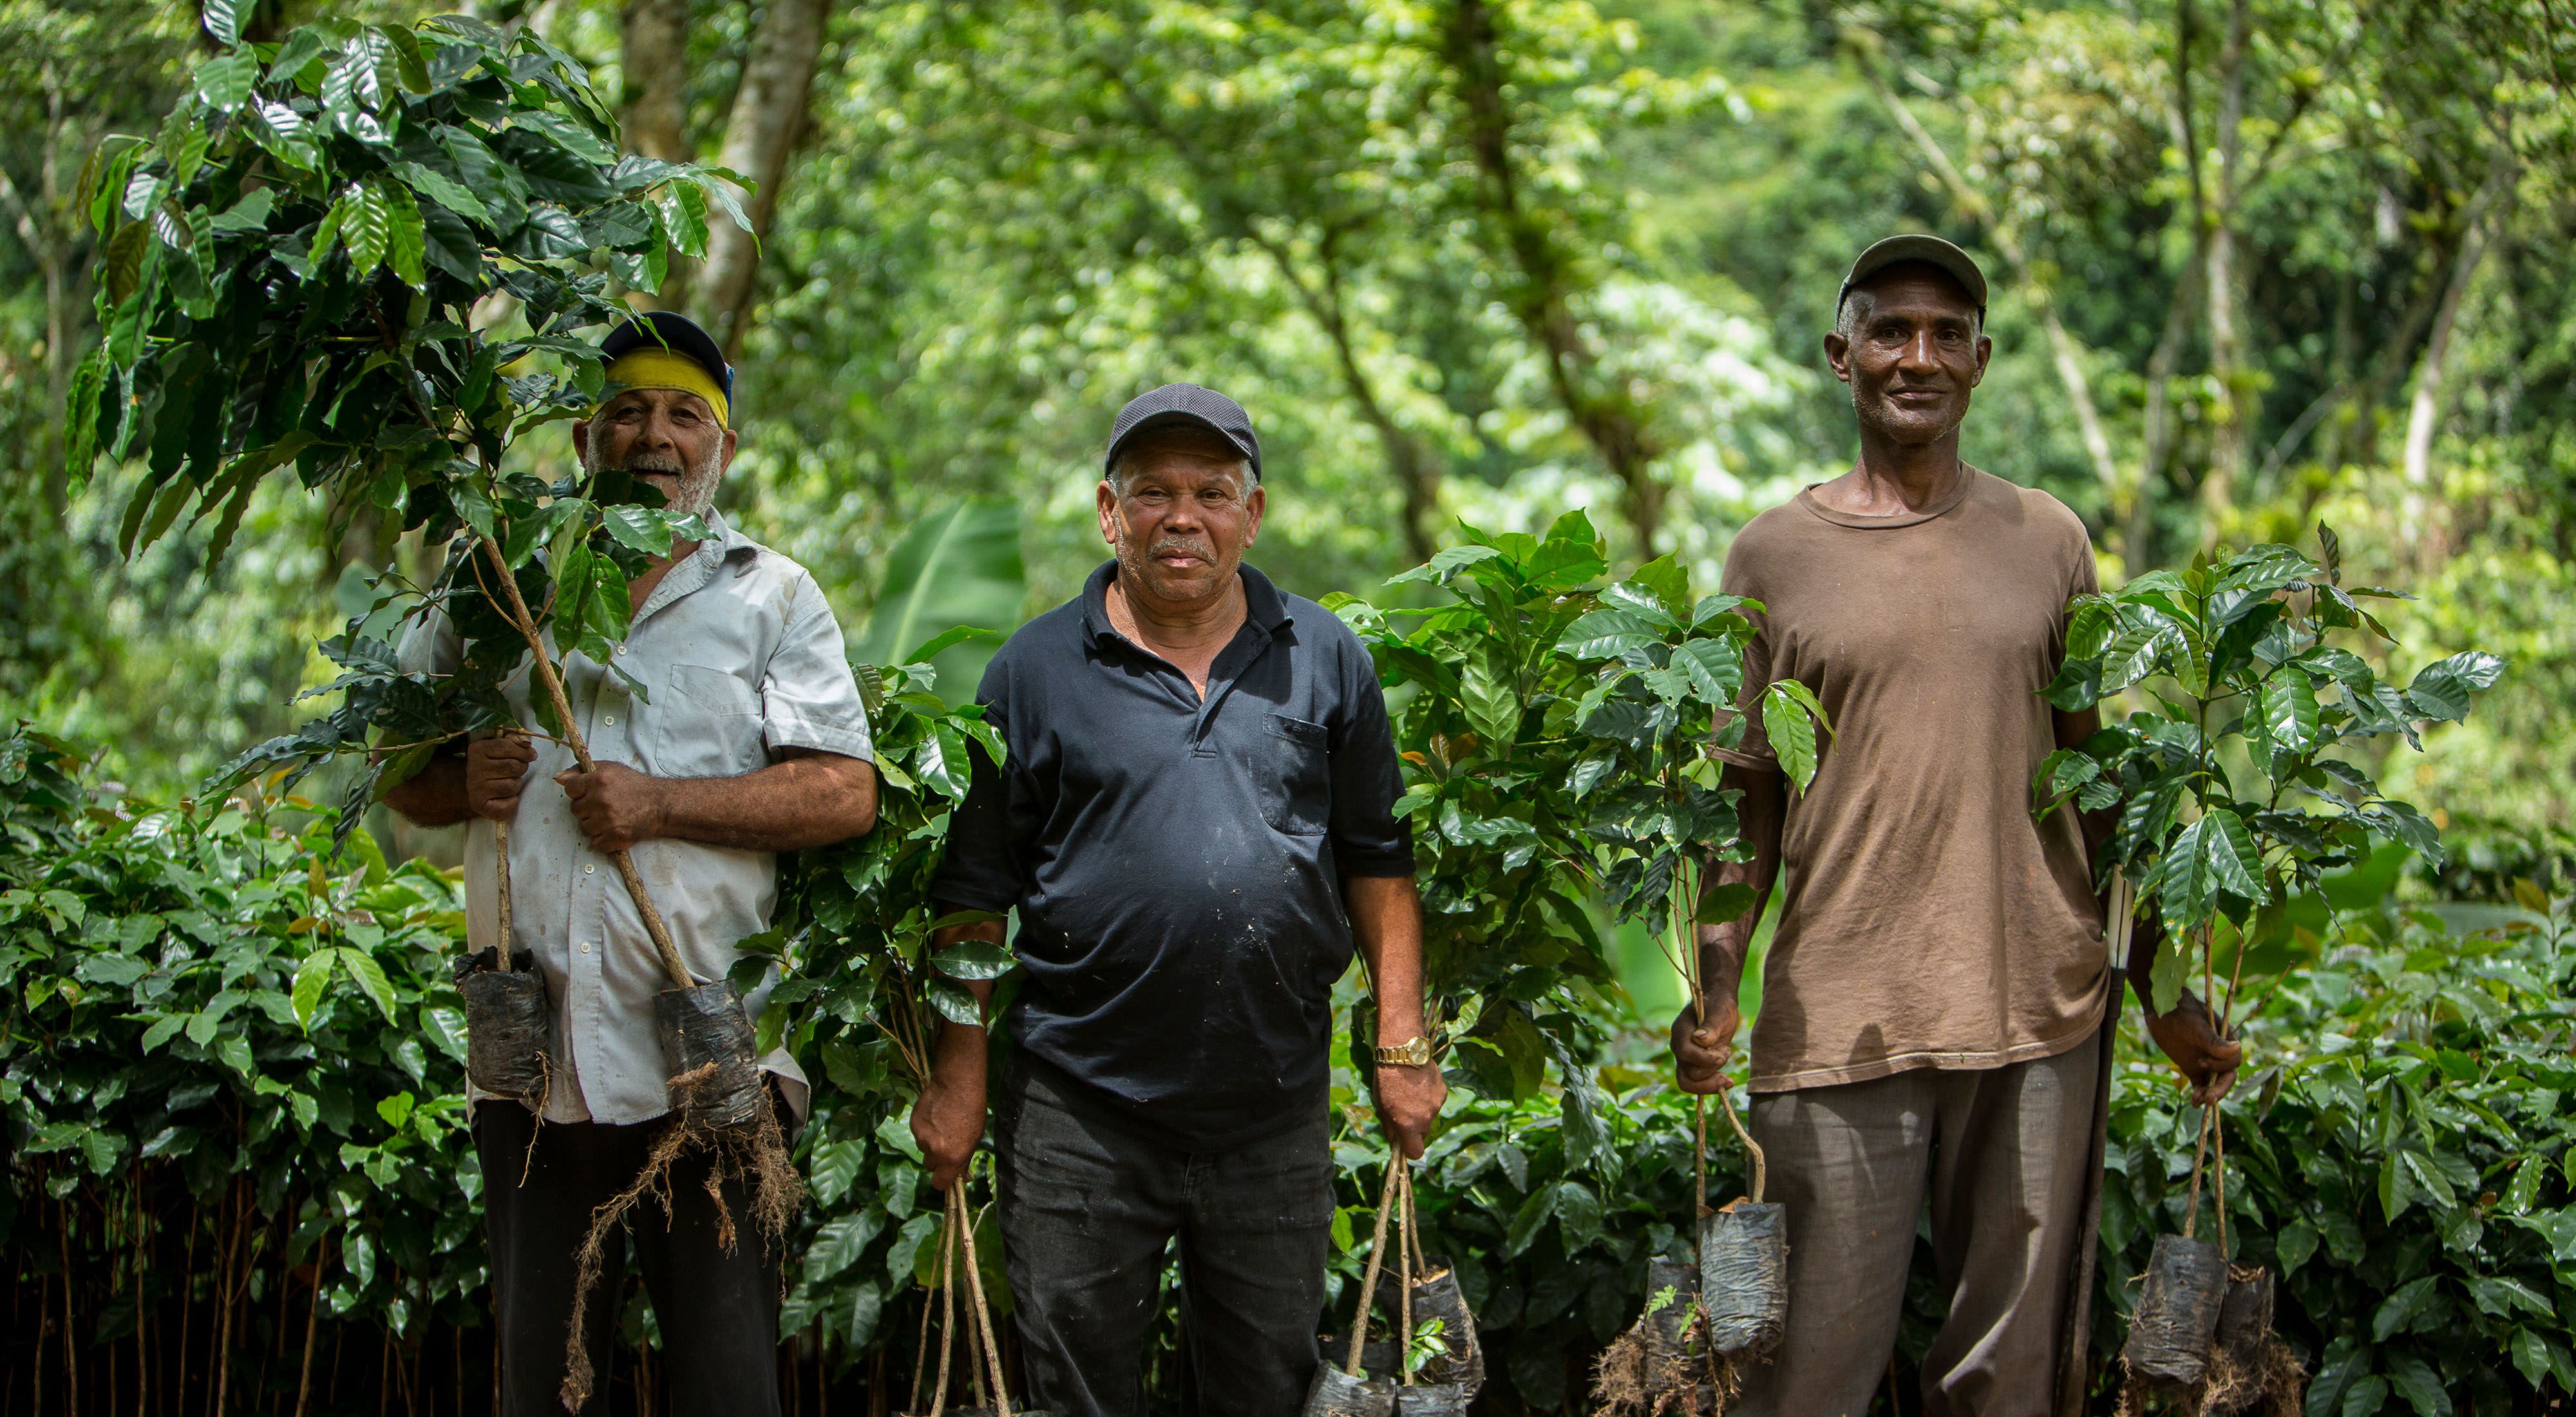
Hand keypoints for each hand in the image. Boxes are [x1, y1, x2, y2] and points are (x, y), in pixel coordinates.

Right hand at [465, 735, 535, 821]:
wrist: (477, 789)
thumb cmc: (494, 765)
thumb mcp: (501, 748)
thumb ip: (514, 740)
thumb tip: (527, 743)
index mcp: (477, 750)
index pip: (506, 746)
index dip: (523, 752)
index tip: (531, 755)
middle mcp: (473, 768)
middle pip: (512, 766)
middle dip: (521, 768)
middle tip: (517, 771)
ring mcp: (475, 788)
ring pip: (512, 785)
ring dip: (517, 785)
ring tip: (509, 783)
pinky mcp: (480, 805)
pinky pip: (508, 804)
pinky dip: (512, 802)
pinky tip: (506, 798)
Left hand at [553, 762, 667, 852]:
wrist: (660, 804)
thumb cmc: (634, 785)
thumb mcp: (609, 769)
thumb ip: (582, 771)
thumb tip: (558, 778)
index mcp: (599, 780)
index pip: (570, 789)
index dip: (578, 791)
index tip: (589, 793)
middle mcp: (601, 800)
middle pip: (575, 810)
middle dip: (587, 809)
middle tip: (603, 806)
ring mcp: (608, 821)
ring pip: (584, 828)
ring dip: (594, 825)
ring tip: (609, 818)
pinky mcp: (615, 837)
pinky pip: (596, 844)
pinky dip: (603, 840)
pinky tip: (613, 829)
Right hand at [911, 1061, 989, 1190]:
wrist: (957, 1085)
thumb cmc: (972, 1111)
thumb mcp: (974, 1139)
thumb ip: (964, 1159)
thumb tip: (961, 1176)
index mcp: (952, 1158)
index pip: (939, 1184)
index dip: (942, 1180)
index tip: (945, 1174)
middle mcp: (934, 1151)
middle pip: (930, 1166)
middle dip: (937, 1159)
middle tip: (946, 1144)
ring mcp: (921, 1137)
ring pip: (923, 1148)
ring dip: (930, 1142)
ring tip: (942, 1125)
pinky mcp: (913, 1125)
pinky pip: (918, 1134)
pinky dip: (925, 1129)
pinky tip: (935, 1116)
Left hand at [1372, 1062, 1446, 1159]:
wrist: (1403, 1052)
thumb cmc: (1386, 1079)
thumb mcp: (1381, 1106)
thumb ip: (1389, 1127)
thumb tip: (1393, 1141)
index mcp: (1407, 1125)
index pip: (1415, 1152)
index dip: (1409, 1149)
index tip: (1403, 1141)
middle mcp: (1425, 1119)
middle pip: (1422, 1134)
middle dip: (1414, 1128)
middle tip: (1403, 1111)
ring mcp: (1436, 1106)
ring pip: (1429, 1117)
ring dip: (1421, 1111)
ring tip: (1410, 1092)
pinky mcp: (1443, 1093)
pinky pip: (1435, 1103)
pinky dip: (1428, 1098)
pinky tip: (1419, 1084)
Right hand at [1670, 994, 1742, 1094]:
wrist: (1718, 1005)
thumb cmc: (1719, 1006)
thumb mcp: (1719, 1013)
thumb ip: (1710, 1026)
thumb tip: (1700, 1040)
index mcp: (1680, 1032)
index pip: (1685, 1053)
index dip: (1704, 1059)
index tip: (1723, 1054)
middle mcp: (1679, 1047)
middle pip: (1687, 1074)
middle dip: (1710, 1072)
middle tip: (1726, 1055)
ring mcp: (1685, 1058)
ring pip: (1691, 1082)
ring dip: (1713, 1079)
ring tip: (1726, 1058)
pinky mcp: (1695, 1065)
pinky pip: (1698, 1083)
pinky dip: (1713, 1085)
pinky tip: (1729, 1081)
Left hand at [2144, 989, 2240, 1103]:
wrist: (2161, 1009)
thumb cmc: (2181, 1012)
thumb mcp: (2196, 1025)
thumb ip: (2213, 1040)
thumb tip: (2237, 1048)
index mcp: (2228, 1040)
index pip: (2233, 1061)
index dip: (2221, 1066)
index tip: (2202, 1062)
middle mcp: (2220, 1053)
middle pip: (2226, 1076)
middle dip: (2219, 1088)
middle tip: (2209, 1099)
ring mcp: (2207, 1062)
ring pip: (2214, 1083)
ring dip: (2209, 1094)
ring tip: (2200, 1102)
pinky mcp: (2193, 1068)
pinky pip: (2201, 1084)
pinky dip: (2199, 1094)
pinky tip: (2194, 1103)